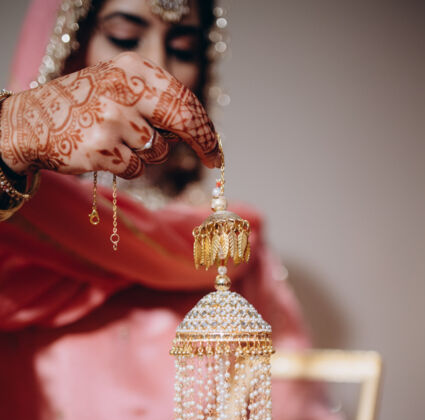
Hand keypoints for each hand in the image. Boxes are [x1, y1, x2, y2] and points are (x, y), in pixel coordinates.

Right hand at [0, 52, 220, 178]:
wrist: (33, 121)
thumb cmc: (84, 106)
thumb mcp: (119, 87)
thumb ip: (154, 100)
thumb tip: (196, 129)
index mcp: (132, 69)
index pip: (183, 97)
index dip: (205, 126)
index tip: (215, 146)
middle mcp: (124, 90)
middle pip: (182, 120)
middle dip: (203, 143)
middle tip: (213, 160)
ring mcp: (112, 120)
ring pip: (157, 152)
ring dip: (146, 155)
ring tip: (118, 142)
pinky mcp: (102, 149)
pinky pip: (136, 169)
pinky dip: (127, 168)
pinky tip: (106, 154)